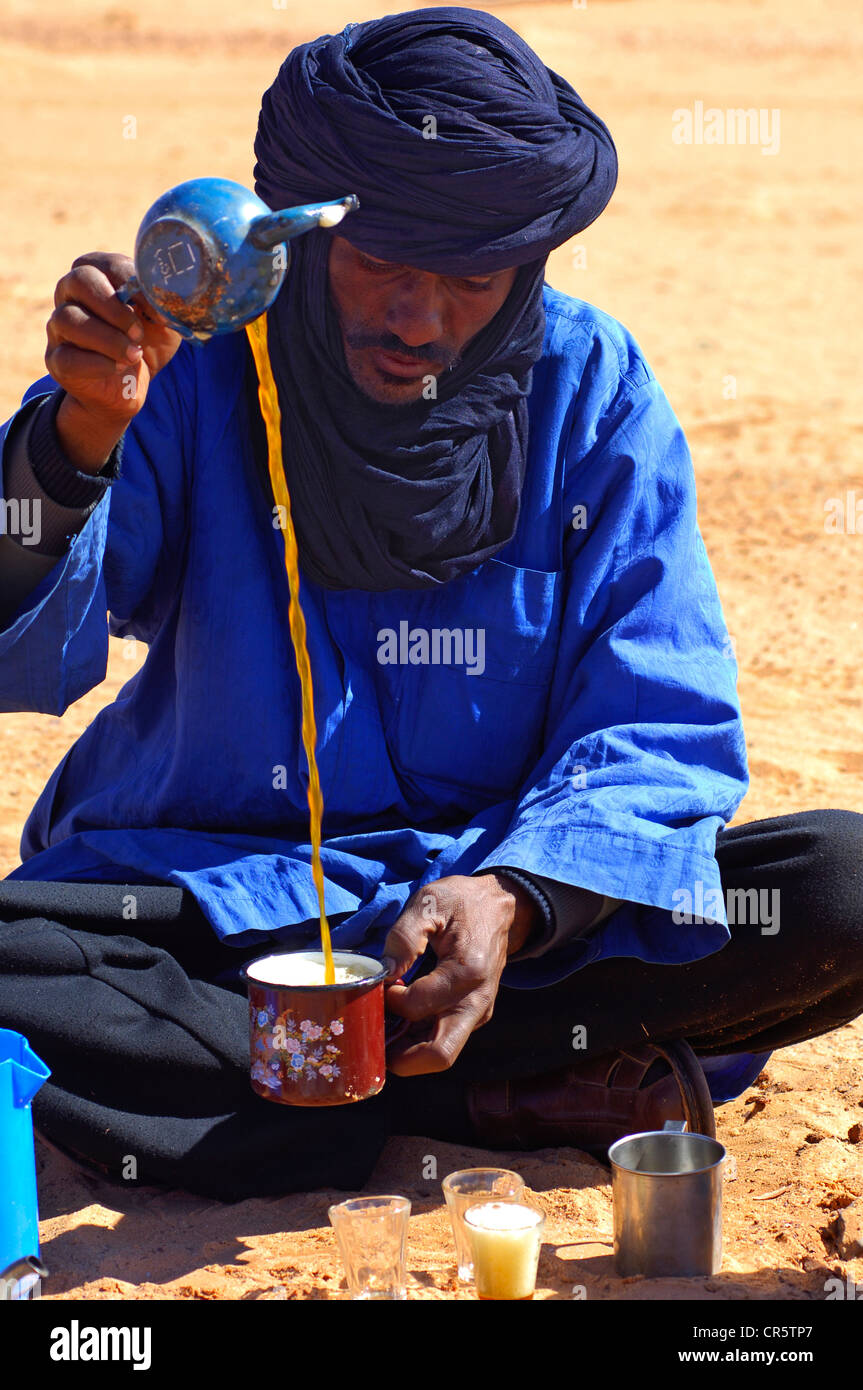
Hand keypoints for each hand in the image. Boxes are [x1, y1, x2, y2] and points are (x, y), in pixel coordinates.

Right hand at [45, 252, 182, 469]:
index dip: (128, 281)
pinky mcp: (57, 360)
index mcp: (97, 277)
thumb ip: (165, 305)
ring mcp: (59, 327)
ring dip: (108, 339)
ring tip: (133, 355)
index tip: (151, 306)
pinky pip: (67, 357)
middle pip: (78, 281)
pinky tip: (118, 367)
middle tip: (138, 331)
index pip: (103, 263)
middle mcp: (71, 296)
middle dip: (113, 306)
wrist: (131, 387)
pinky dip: (98, 364)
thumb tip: (163, 298)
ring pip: (68, 319)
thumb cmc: (146, 344)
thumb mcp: (164, 322)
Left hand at [383, 873, 537, 1076]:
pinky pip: (444, 1040)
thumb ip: (403, 937)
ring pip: (441, 1053)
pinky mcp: (473, 1015)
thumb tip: (382, 974)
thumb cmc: (463, 901)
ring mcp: (478, 1012)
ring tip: (380, 1029)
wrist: (499, 906)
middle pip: (439, 1054)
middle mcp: (478, 1001)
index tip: (379, 982)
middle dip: (400, 1058)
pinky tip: (397, 1022)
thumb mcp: (429, 902)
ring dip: (407, 1051)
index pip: (416, 1006)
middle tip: (371, 1039)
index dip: (388, 999)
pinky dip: (418, 1041)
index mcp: (467, 972)